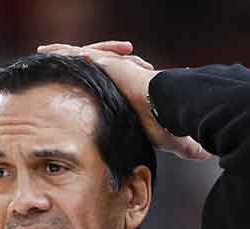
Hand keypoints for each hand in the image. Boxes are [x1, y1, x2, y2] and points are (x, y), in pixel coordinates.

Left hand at [37, 41, 211, 160]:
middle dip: (73, 67)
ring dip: (62, 55)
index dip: (96, 89)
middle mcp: (121, 76)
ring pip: (81, 57)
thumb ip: (186, 146)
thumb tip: (207, 156)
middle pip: (92, 68)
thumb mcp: (174, 139)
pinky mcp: (107, 63)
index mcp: (132, 93)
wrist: (171, 107)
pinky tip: (46, 52)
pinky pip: (77, 54)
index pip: (109, 88)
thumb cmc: (173, 123)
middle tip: (53, 69)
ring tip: (42, 54)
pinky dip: (61, 53)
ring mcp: (113, 68)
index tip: (83, 94)